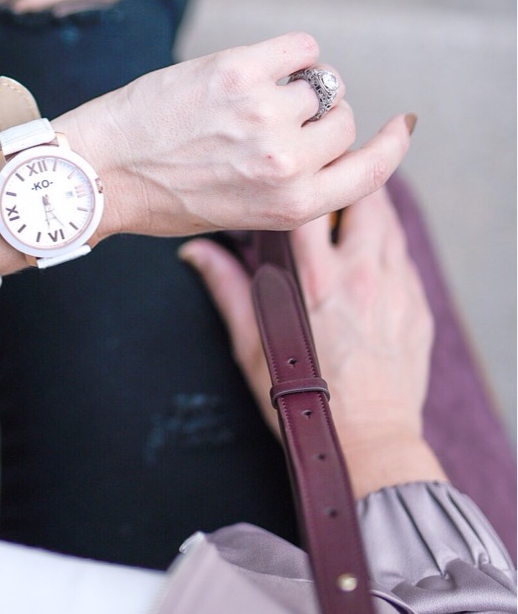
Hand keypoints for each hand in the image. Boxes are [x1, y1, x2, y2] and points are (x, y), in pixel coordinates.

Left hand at [56, 32, 412, 238]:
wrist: (96, 171)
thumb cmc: (157, 194)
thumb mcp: (235, 211)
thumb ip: (285, 185)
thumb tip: (322, 139)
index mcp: (290, 206)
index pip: (371, 172)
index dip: (392, 145)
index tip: (399, 124)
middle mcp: (286, 163)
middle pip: (342, 120)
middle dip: (315, 116)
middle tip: (268, 118)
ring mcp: (264, 115)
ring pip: (319, 83)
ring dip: (291, 84)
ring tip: (242, 98)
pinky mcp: (237, 71)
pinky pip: (301, 46)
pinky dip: (291, 51)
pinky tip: (258, 64)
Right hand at [180, 186, 446, 497]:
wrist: (368, 442)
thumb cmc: (303, 399)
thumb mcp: (250, 343)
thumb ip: (226, 287)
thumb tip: (196, 251)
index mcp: (313, 280)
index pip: (310, 202)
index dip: (303, 177)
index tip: (294, 171)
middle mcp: (359, 275)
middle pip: (363, 198)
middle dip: (345, 181)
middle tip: (325, 180)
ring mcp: (394, 288)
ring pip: (390, 222)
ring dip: (368, 208)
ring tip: (347, 208)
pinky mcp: (416, 306)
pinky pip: (405, 257)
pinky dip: (387, 245)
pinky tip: (370, 254)